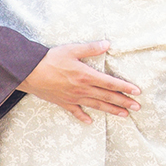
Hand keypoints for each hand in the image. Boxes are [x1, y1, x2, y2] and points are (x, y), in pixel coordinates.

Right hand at [19, 41, 140, 123]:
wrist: (28, 73)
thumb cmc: (50, 59)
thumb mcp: (71, 49)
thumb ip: (91, 48)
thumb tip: (108, 43)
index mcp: (86, 75)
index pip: (110, 83)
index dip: (125, 87)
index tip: (137, 92)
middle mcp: (82, 89)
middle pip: (107, 97)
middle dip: (123, 102)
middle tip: (137, 108)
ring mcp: (73, 98)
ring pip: (96, 106)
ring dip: (111, 110)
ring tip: (124, 115)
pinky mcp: (63, 102)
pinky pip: (76, 112)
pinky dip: (83, 117)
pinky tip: (91, 121)